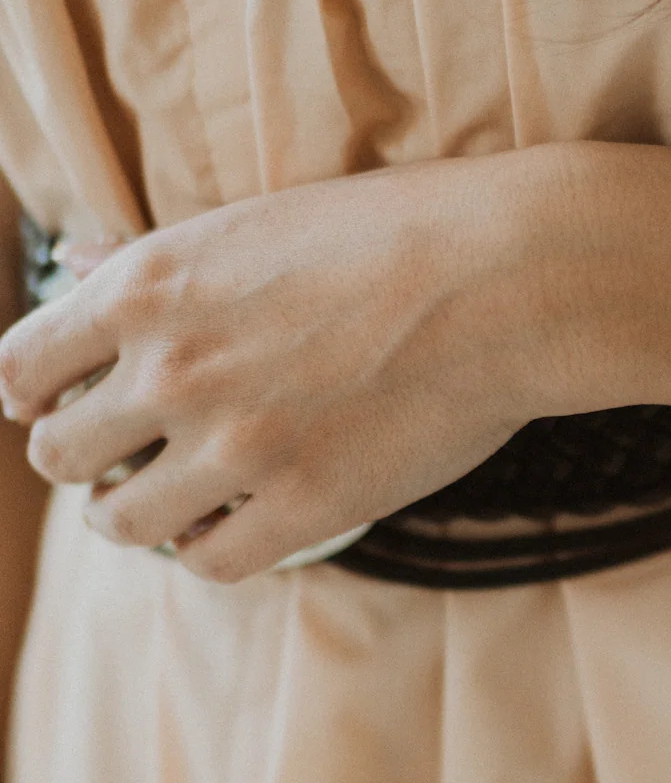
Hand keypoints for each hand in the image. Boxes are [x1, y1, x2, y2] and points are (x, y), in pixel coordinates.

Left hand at [0, 150, 602, 580]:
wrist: (510, 276)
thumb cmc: (397, 230)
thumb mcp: (255, 221)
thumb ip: (157, 262)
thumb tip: (82, 271)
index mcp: (149, 286)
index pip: (20, 367)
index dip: (31, 393)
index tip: (51, 403)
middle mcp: (172, 369)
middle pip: (57, 453)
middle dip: (86, 454)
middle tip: (130, 450)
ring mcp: (235, 446)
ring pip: (120, 521)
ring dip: (135, 513)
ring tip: (171, 500)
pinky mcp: (303, 506)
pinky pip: (209, 561)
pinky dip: (209, 548)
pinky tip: (232, 524)